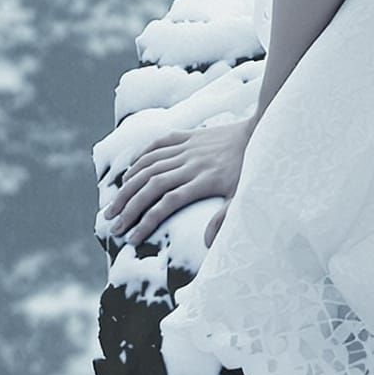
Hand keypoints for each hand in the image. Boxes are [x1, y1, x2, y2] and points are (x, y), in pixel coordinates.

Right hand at [101, 112, 256, 250]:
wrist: (261, 132)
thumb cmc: (252, 169)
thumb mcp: (244, 197)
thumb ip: (225, 219)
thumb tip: (207, 242)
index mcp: (202, 181)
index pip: (166, 204)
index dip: (146, 221)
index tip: (131, 238)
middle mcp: (189, 164)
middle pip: (150, 185)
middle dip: (128, 205)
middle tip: (112, 223)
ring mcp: (187, 148)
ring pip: (149, 165)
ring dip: (128, 184)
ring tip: (113, 202)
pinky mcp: (189, 135)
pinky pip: (159, 143)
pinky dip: (142, 155)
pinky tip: (131, 169)